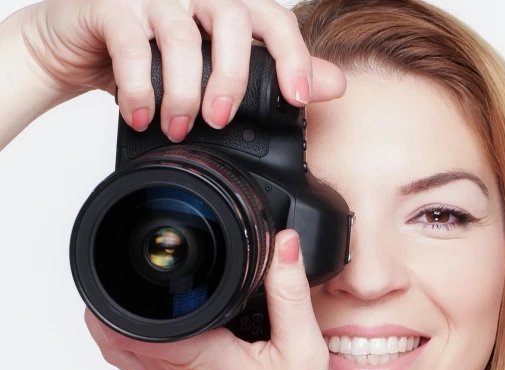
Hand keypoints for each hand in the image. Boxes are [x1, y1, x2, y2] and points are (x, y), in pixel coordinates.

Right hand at [16, 0, 344, 140]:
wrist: (77, 46)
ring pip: (181, 38)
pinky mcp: (110, 5)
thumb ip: (273, 72)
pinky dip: (139, 89)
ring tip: (178, 128)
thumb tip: (333, 84)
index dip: (292, 56)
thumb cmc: (152, 55)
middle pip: (231, 21)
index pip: (272, 19)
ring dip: (181, 93)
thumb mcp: (214, 67)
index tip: (298, 98)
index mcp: (226, 4)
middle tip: (221, 120)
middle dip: (232, 78)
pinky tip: (141, 116)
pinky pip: (132, 47)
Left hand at [85, 231, 333, 369]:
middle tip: (146, 267)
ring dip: (128, 317)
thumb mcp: (302, 353)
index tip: (147, 255)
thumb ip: (290, 293)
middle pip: (111, 327)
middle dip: (122, 290)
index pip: (132, 307)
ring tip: (158, 293)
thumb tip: (283, 244)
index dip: (129, 275)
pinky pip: (147, 366)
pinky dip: (150, 342)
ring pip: (123, 348)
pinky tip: (185, 336)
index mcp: (194, 351)